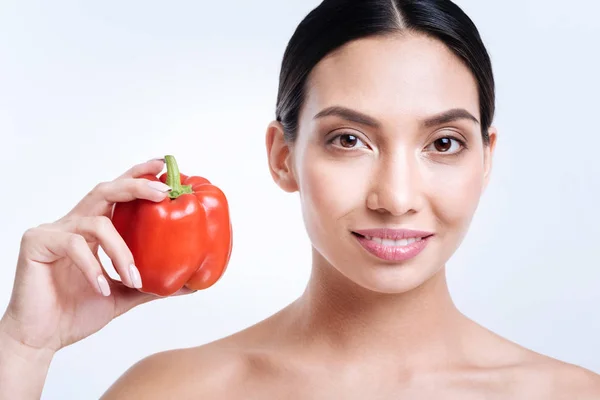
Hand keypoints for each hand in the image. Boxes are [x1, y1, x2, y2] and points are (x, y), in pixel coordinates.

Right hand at [0, 159, 194, 353]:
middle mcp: (74, 223)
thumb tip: (191, 284)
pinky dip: (94, 268)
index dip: (138, 176)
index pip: (117, 194)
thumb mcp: (125, 294)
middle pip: (106, 190)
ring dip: (122, 250)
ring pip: (97, 223)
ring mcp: (54, 231)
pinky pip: (74, 246)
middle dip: (137, 186)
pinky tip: (103, 288)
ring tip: (134, 278)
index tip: (163, 165)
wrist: (43, 338)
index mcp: (93, 229)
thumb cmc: (77, 313)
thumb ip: (153, 285)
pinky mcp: (36, 243)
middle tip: (164, 192)